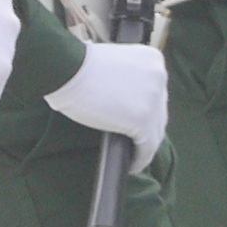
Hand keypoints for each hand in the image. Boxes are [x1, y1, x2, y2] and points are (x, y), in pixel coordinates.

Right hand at [44, 42, 168, 172]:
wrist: (66, 67)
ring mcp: (154, 98)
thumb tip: (126, 103)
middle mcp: (160, 77)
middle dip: (148, 127)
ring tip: (134, 157)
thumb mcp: (113, 63)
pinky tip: (131, 166)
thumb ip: (127, 79)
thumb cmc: (77, 65)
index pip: (155, 91)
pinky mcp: (143, 119)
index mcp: (153, 60)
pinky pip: (147, 146)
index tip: (137, 121)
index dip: (148, 109)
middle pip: (159, 110)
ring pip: (156, 130)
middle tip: (135, 142)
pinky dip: (140, 158)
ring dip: (145, 145)